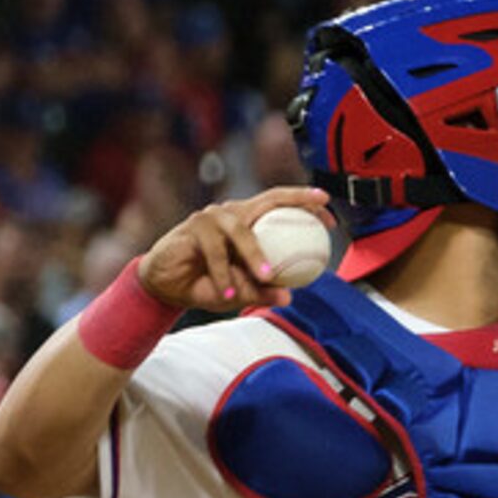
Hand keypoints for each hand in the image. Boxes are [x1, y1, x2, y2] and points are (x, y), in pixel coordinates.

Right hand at [136, 186, 330, 313]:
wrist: (167, 286)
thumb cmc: (208, 284)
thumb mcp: (241, 292)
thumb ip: (262, 292)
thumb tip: (289, 297)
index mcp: (249, 223)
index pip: (280, 206)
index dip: (304, 203)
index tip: (330, 210)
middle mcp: (233, 214)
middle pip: (268, 200)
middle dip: (297, 202)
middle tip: (319, 215)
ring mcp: (212, 217)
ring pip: (242, 232)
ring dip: (255, 257)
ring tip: (267, 278)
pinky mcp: (192, 228)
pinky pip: (214, 252)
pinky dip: (223, 275)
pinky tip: (228, 294)